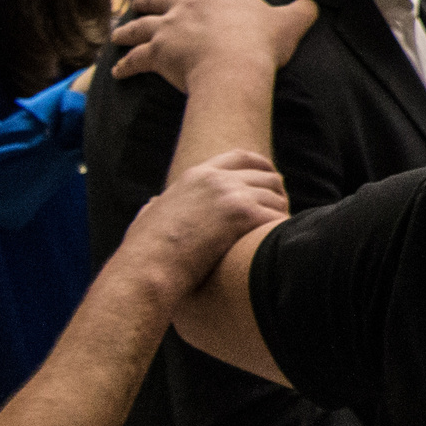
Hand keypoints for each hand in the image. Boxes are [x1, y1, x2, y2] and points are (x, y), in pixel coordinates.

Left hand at [110, 0, 319, 92]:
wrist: (235, 65)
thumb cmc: (261, 42)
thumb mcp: (289, 21)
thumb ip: (299, 11)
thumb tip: (313, 6)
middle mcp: (185, 5)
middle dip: (145, 0)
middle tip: (138, 4)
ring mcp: (167, 28)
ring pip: (138, 26)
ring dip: (126, 30)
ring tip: (118, 34)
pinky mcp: (156, 53)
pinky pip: (134, 58)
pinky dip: (124, 65)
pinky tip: (117, 72)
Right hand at [118, 149, 287, 297]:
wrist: (147, 268)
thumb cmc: (144, 252)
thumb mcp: (148, 217)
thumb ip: (157, 205)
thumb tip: (154, 204)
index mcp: (196, 175)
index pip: (241, 157)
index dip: (262, 165)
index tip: (272, 177)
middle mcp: (217, 179)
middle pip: (266, 176)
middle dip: (277, 193)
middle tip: (280, 211)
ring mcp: (232, 194)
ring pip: (276, 197)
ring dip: (281, 213)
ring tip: (280, 231)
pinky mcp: (243, 214)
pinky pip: (277, 217)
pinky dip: (281, 229)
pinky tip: (279, 243)